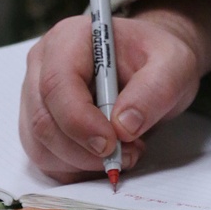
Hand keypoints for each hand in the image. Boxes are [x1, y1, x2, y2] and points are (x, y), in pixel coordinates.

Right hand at [19, 0, 210, 181]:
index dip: (79, 120)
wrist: (153, 67)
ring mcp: (36, 98)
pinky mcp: (41, 127)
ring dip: (83, 163)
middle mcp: (43, 66)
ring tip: (126, 152)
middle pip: (44, 121)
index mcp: (69, 38)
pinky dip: (78, 170)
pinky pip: (47, 161)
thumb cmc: (157, 58)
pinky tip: (109, 157)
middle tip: (128, 153)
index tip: (111, 143)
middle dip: (84, 150)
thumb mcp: (174, 64)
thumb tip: (123, 126)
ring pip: (42, 147)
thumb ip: (155, 89)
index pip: (57, 84)